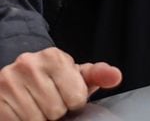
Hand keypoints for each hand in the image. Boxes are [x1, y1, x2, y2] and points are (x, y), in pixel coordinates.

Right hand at [0, 47, 121, 119]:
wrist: (17, 77)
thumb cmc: (50, 78)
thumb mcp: (74, 73)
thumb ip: (97, 74)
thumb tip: (116, 77)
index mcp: (54, 58)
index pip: (76, 98)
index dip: (73, 103)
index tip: (65, 96)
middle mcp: (30, 65)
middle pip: (55, 111)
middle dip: (55, 112)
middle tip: (47, 103)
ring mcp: (9, 82)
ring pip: (36, 120)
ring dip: (38, 119)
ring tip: (35, 107)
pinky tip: (22, 113)